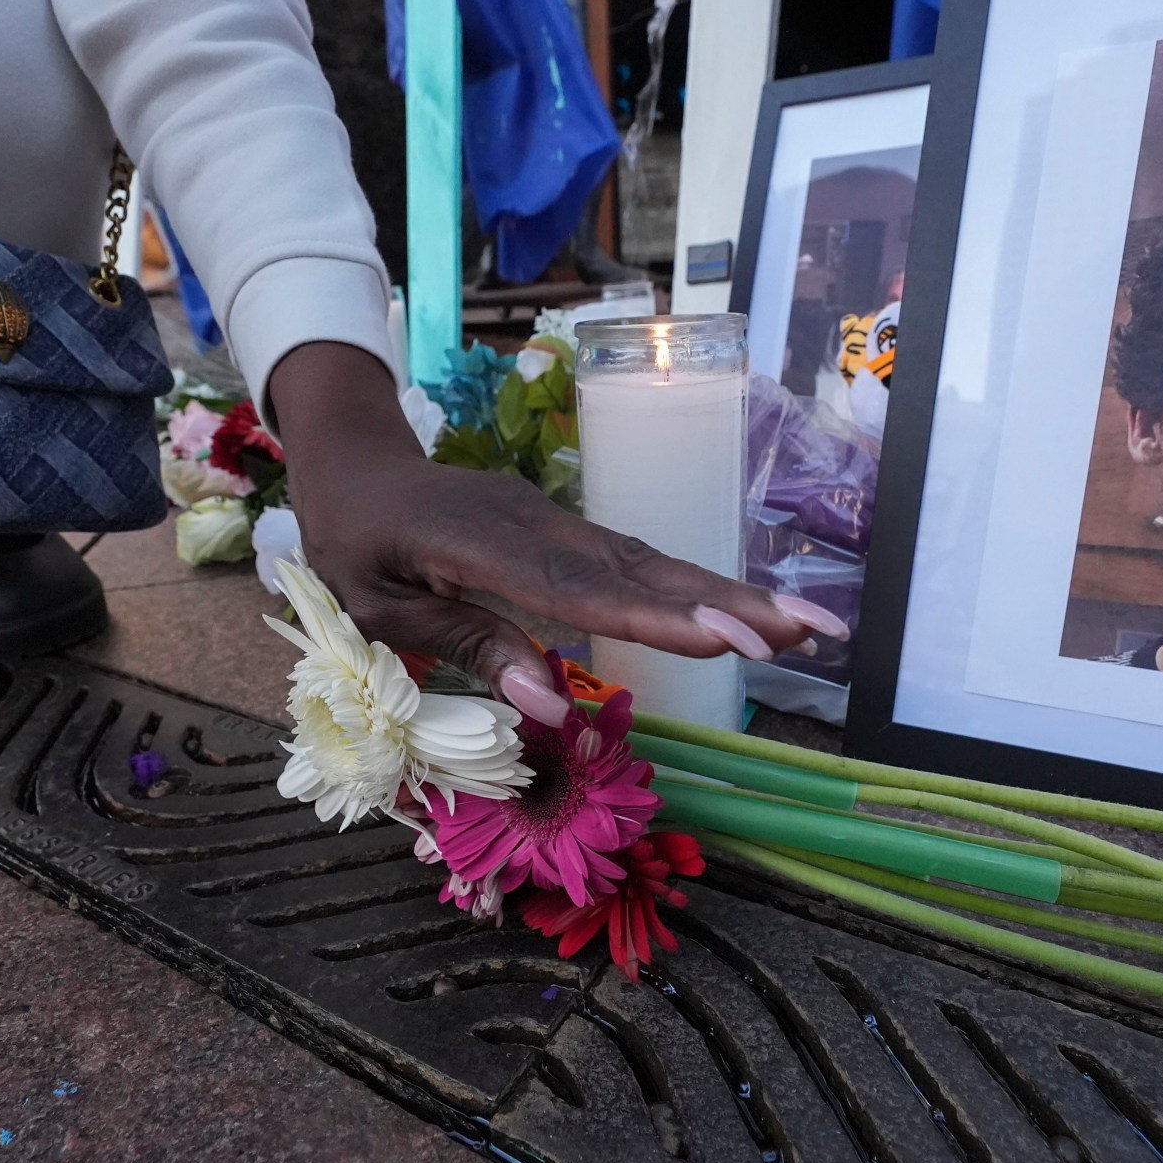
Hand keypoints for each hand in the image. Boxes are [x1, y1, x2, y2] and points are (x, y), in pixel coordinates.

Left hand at [268, 341, 848, 722]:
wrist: (358, 463)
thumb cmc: (356, 545)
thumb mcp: (379, 608)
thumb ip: (466, 644)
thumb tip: (547, 699)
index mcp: (477, 544)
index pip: (577, 589)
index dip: (652, 615)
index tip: (720, 637)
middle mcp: (535, 526)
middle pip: (640, 567)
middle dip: (727, 601)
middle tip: (805, 631)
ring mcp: (558, 522)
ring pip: (652, 560)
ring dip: (729, 594)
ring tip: (805, 627)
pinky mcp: (568, 530)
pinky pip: (637, 560)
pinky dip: (695, 586)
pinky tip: (746, 611)